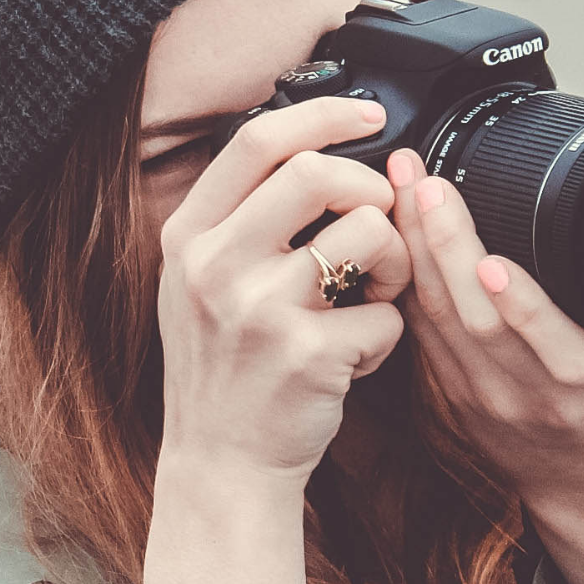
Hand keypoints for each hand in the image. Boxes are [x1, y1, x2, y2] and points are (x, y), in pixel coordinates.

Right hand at [155, 95, 411, 489]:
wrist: (220, 467)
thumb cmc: (224, 373)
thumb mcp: (200, 284)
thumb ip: (240, 221)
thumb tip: (316, 152)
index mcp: (189, 237)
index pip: (258, 140)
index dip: (325, 116)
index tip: (369, 117)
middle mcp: (215, 266)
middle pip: (317, 172)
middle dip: (369, 189)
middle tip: (377, 224)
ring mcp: (259, 310)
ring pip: (367, 232)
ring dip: (393, 260)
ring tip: (373, 294)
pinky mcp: (307, 355)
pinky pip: (385, 314)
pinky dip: (385, 335)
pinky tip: (354, 358)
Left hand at [385, 145, 583, 515]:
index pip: (549, 337)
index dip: (520, 302)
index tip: (493, 257)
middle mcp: (531, 391)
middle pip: (477, 319)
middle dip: (446, 245)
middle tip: (423, 183)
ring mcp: (483, 397)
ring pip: (438, 321)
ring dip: (415, 254)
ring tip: (399, 195)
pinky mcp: (449, 397)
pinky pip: (420, 335)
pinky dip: (404, 287)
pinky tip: (392, 242)